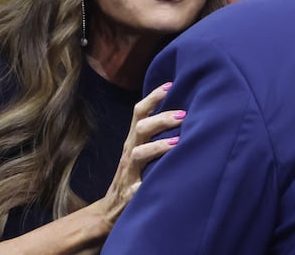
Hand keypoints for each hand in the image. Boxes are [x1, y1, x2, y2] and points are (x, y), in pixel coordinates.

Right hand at [93, 82, 183, 226]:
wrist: (110, 209)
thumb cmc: (135, 174)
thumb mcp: (142, 150)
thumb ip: (156, 134)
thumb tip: (183, 113)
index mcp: (133, 140)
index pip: (139, 112)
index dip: (153, 97)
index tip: (171, 84)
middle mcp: (129, 152)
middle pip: (141, 128)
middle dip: (162, 119)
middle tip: (184, 115)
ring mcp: (128, 172)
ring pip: (138, 154)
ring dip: (158, 146)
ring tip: (178, 142)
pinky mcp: (130, 194)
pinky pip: (137, 188)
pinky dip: (147, 184)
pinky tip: (162, 181)